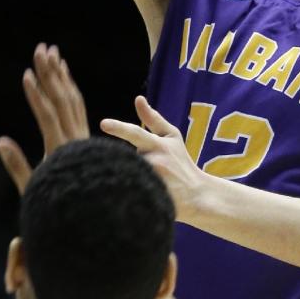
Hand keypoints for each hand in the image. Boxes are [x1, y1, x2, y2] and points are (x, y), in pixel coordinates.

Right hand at [0, 43, 89, 193]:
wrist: (92, 216)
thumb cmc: (57, 206)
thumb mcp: (33, 189)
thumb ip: (17, 166)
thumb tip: (0, 141)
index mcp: (61, 151)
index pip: (48, 117)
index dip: (36, 95)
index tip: (26, 74)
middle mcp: (75, 139)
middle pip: (63, 100)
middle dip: (50, 73)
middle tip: (41, 49)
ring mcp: (82, 136)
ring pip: (73, 99)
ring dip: (61, 75)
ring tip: (51, 53)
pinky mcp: (84, 137)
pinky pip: (78, 106)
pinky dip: (70, 89)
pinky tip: (63, 75)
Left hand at [100, 95, 205, 222]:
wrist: (196, 194)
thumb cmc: (180, 161)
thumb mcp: (171, 137)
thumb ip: (153, 119)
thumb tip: (138, 98)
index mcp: (158, 145)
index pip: (136, 133)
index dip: (119, 128)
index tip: (103, 123)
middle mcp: (154, 163)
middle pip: (124, 158)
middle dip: (122, 162)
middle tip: (141, 171)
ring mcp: (152, 183)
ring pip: (124, 174)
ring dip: (125, 176)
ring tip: (142, 182)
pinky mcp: (149, 200)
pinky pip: (128, 192)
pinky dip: (127, 189)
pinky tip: (136, 193)